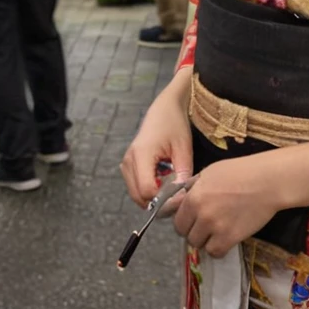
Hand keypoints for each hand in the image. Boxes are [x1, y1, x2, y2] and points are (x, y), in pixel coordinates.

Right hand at [121, 68, 192, 206]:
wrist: (165, 109)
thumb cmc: (175, 125)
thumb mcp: (184, 148)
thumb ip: (183, 173)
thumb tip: (183, 197)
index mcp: (141, 154)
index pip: (147, 190)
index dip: (164, 199)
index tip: (181, 195)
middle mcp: (128, 161)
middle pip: (139, 196)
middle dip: (159, 200)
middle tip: (177, 193)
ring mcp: (125, 164)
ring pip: (136, 194)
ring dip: (153, 195)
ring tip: (170, 183)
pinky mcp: (127, 165)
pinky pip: (135, 187)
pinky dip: (149, 189)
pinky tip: (162, 178)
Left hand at [172, 154, 280, 256]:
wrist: (268, 181)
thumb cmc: (240, 171)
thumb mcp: (211, 172)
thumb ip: (193, 188)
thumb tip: (179, 201)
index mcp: (194, 197)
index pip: (178, 220)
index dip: (185, 220)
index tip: (193, 219)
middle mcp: (201, 214)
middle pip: (187, 235)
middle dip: (195, 231)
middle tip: (207, 225)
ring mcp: (215, 228)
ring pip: (199, 245)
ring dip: (207, 240)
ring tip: (219, 230)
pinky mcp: (230, 238)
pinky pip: (215, 252)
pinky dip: (219, 248)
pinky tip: (226, 238)